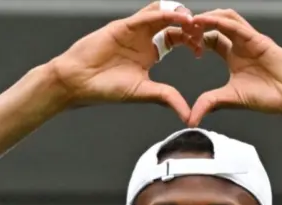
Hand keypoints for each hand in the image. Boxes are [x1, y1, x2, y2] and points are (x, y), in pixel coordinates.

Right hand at [49, 2, 202, 121]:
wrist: (78, 83)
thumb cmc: (107, 88)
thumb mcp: (146, 93)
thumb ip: (169, 98)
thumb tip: (189, 116)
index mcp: (152, 51)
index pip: (178, 38)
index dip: (192, 41)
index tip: (203, 49)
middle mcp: (144, 38)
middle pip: (173, 23)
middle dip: (190, 26)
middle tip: (203, 33)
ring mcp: (133, 30)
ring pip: (161, 13)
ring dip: (179, 15)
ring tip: (195, 22)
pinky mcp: (123, 26)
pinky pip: (147, 16)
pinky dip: (163, 15)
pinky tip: (178, 18)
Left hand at [183, 9, 281, 125]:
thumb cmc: (269, 98)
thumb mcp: (231, 99)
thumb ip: (210, 103)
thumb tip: (190, 118)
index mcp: (232, 56)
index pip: (208, 38)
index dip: (193, 37)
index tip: (177, 41)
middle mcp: (240, 45)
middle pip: (214, 24)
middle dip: (195, 24)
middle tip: (178, 29)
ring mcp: (249, 40)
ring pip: (224, 17)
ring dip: (205, 17)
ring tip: (188, 22)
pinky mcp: (258, 39)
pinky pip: (235, 24)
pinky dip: (218, 21)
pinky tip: (202, 21)